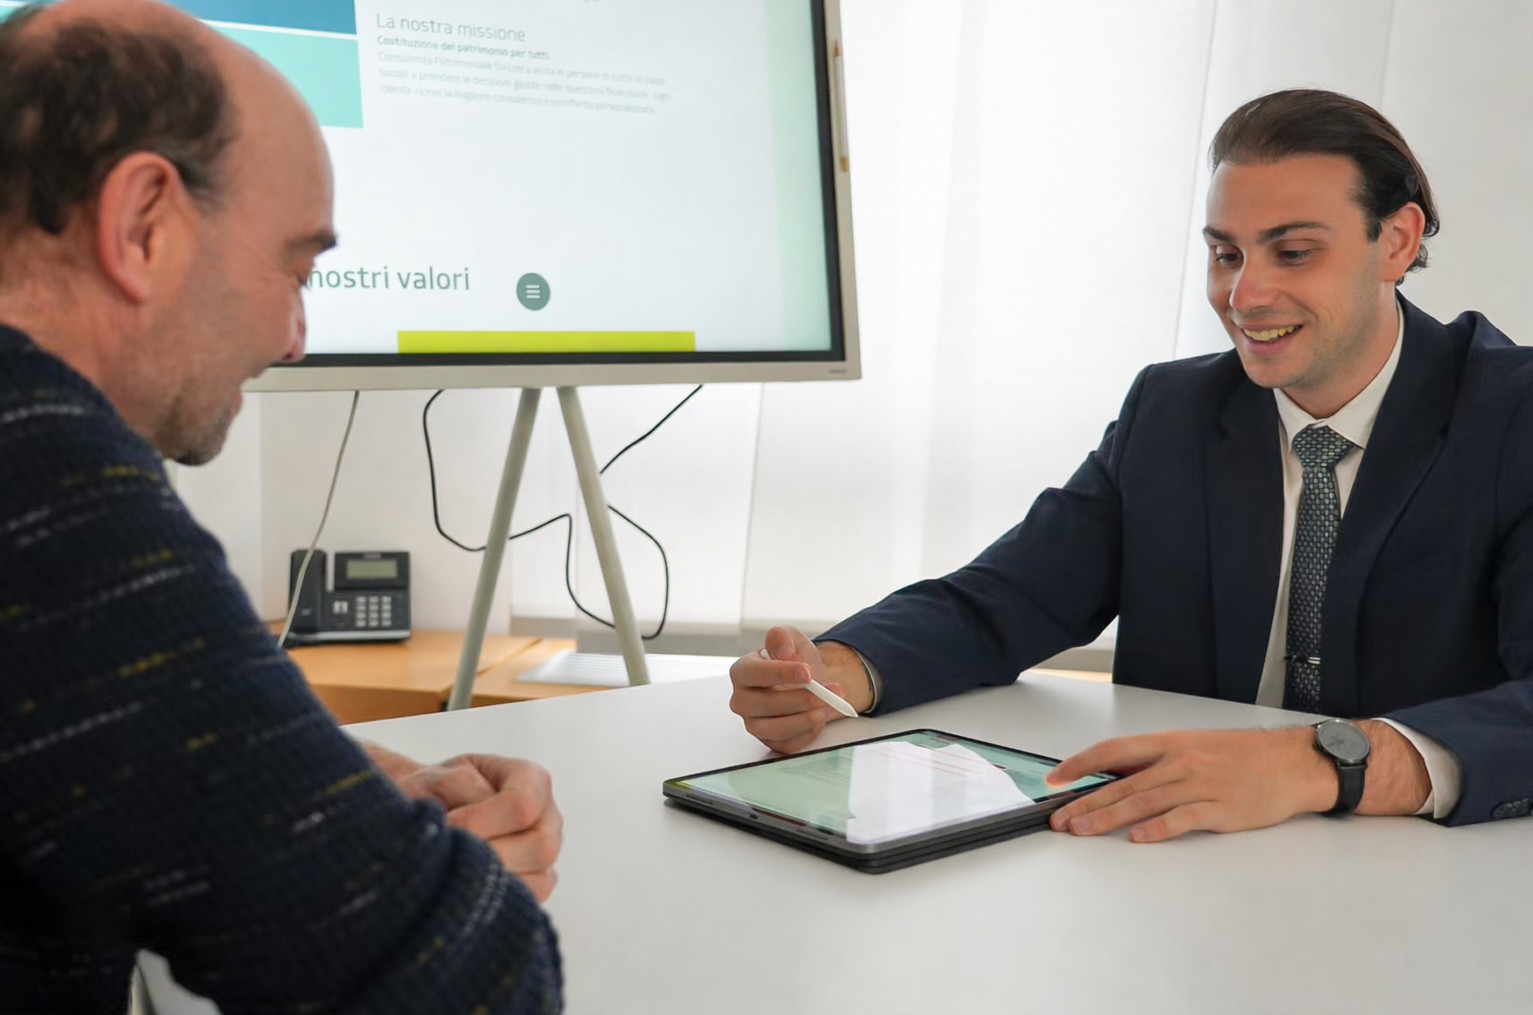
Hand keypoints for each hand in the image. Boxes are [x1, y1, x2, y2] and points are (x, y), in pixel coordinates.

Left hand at [393, 754, 562, 900]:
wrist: (426, 816)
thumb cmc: (432, 793)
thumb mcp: (437, 779)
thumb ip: (456, 792)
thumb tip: (467, 834)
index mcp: (532, 780)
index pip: (522, 804)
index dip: (479, 820)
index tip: (444, 827)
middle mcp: (548, 818)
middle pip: (542, 846)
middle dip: (488, 856)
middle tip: (448, 859)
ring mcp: (546, 857)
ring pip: (539, 881)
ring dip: (490, 882)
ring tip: (453, 873)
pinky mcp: (535, 888)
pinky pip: (528, 904)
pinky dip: (494, 903)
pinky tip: (464, 890)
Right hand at [729, 626, 862, 753]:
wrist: (809, 682)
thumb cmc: (795, 661)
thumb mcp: (790, 638)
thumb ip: (782, 637)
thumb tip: (782, 651)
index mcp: (742, 672)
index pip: (755, 673)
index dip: (781, 673)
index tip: (807, 673)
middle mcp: (742, 700)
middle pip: (766, 705)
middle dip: (801, 699)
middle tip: (828, 693)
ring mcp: (754, 723)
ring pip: (777, 729)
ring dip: (807, 718)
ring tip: (829, 705)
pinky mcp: (770, 741)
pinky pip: (788, 743)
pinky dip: (808, 732)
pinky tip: (821, 717)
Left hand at [1044, 727, 1337, 842]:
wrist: (1291, 763)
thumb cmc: (1242, 755)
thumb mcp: (1193, 746)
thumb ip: (1155, 760)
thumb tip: (1114, 775)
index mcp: (1170, 743)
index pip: (1113, 751)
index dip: (1081, 764)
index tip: (1057, 778)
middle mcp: (1180, 762)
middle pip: (1123, 783)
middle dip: (1086, 802)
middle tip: (1060, 819)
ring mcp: (1200, 786)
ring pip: (1143, 802)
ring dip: (1108, 818)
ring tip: (1082, 831)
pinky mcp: (1220, 810)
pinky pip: (1181, 820)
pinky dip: (1157, 829)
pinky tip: (1136, 838)